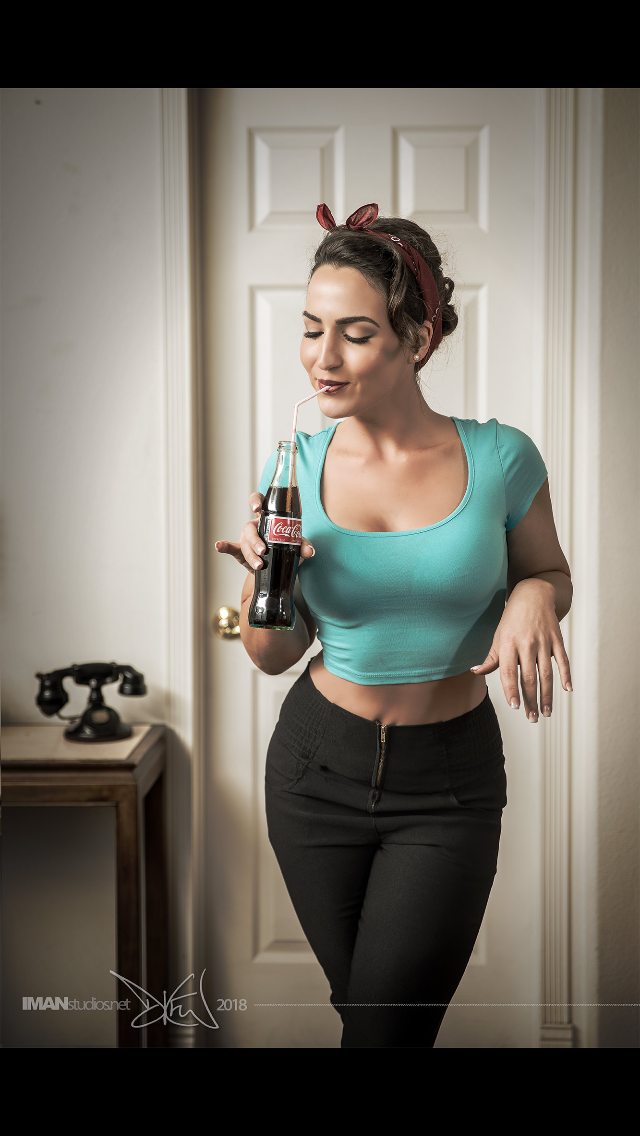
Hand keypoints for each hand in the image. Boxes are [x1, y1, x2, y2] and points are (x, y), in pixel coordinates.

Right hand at [215, 492, 315, 570]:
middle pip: (249, 527)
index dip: (255, 500)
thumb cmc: (286, 548)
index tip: (256, 507)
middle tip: (264, 551)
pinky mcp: (241, 552)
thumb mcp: (296, 545)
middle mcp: (256, 526)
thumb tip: (309, 551)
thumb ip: (303, 546)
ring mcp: (247, 539)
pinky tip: (219, 545)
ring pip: (244, 542)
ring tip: (260, 565)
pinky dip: (224, 547)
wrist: (277, 567)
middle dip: (255, 540)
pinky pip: (231, 548)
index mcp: (269, 517)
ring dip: (251, 554)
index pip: (259, 501)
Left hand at [469, 578, 571, 721]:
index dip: (511, 690)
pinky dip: (566, 675)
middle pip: (528, 677)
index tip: (515, 706)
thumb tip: (476, 671)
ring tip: (546, 712)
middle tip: (532, 718)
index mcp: (508, 644)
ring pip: (546, 673)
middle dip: (530, 700)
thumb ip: (491, 657)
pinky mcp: (557, 640)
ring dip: (547, 695)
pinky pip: (563, 660)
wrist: (533, 595)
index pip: (508, 672)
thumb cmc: (512, 619)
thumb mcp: (498, 636)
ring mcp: (543, 642)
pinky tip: (567, 689)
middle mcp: (526, 644)